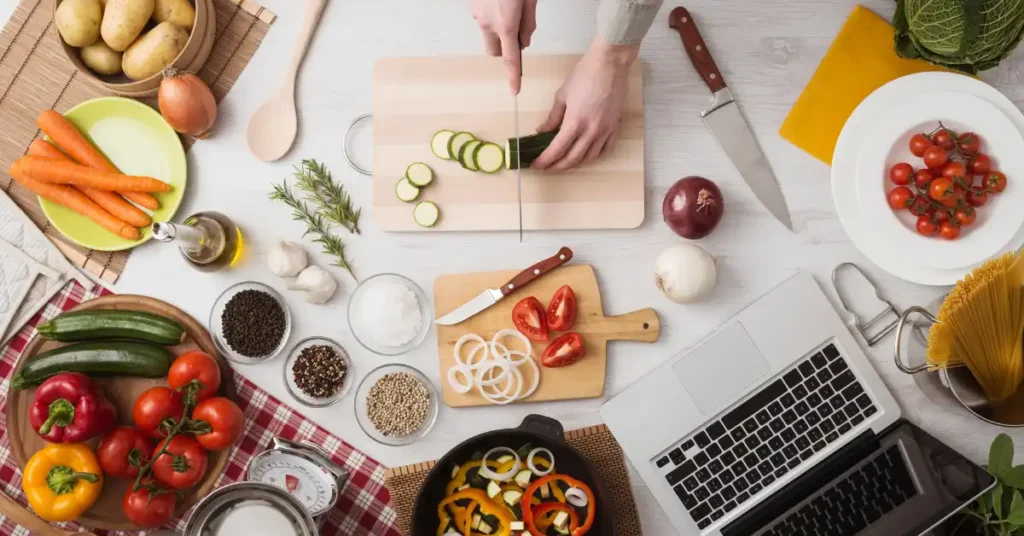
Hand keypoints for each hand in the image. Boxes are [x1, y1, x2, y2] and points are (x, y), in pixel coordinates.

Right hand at [471, 0, 536, 93]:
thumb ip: (528, 24)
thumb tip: (524, 43)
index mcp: (506, 25)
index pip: (510, 58)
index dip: (513, 76)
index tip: (514, 90)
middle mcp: (488, 24)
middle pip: (495, 51)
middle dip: (504, 49)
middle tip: (516, 32)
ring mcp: (477, 15)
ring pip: (488, 34)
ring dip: (498, 30)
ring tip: (508, 8)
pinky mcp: (472, 7)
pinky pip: (484, 20)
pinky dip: (491, 16)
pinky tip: (499, 1)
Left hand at [531, 40, 637, 170]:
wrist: (610, 64)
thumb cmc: (584, 75)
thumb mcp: (562, 95)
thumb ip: (553, 117)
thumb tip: (542, 131)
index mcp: (575, 123)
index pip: (556, 150)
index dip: (545, 161)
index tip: (536, 165)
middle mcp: (591, 131)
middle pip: (572, 159)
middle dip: (557, 167)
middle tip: (547, 168)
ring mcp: (605, 131)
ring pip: (589, 158)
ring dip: (575, 163)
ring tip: (564, 162)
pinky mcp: (615, 127)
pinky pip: (606, 149)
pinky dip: (594, 156)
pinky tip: (586, 155)